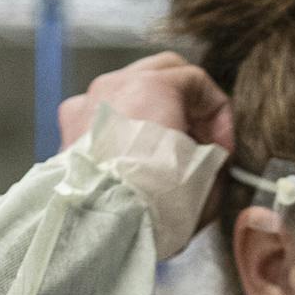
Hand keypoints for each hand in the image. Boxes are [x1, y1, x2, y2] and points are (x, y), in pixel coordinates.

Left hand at [59, 52, 234, 224]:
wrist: (104, 223)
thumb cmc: (154, 200)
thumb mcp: (207, 176)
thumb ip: (214, 154)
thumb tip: (212, 157)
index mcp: (153, 86)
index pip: (199, 82)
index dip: (219, 114)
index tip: (224, 149)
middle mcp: (116, 84)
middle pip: (162, 72)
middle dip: (188, 102)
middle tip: (201, 140)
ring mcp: (89, 101)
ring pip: (131, 88)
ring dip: (155, 110)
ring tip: (167, 149)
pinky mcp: (70, 126)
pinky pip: (103, 111)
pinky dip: (123, 124)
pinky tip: (132, 152)